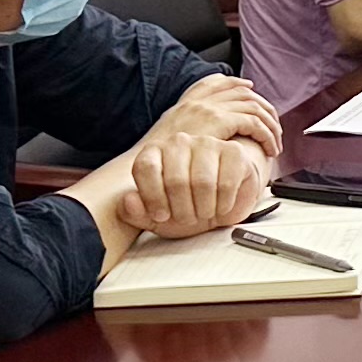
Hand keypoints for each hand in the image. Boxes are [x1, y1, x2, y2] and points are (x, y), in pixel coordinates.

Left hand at [119, 130, 266, 239]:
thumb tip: (128, 202)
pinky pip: (226, 183)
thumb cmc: (187, 207)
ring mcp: (207, 144)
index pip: (146, 168)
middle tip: (187, 219)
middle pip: (175, 179)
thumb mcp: (156, 217)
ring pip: (202, 182)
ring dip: (204, 209)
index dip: (153, 198)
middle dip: (182, 210)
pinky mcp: (233, 151)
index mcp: (155, 152)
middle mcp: (179, 142)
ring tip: (204, 213)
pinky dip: (223, 204)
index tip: (160, 215)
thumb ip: (135, 212)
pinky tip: (221, 206)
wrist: (221, 204)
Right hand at [156, 76, 286, 157]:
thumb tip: (200, 133)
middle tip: (273, 125)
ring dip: (270, 124)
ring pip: (254, 106)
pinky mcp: (219, 121)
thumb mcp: (168, 137)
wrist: (148, 165)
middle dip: (263, 107)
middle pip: (242, 92)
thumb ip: (184, 130)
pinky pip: (254, 122)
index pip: (217, 82)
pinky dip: (267, 135)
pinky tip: (269, 148)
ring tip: (275, 142)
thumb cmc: (159, 160)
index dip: (237, 84)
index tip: (250, 88)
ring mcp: (209, 109)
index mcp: (188, 102)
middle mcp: (200, 101)